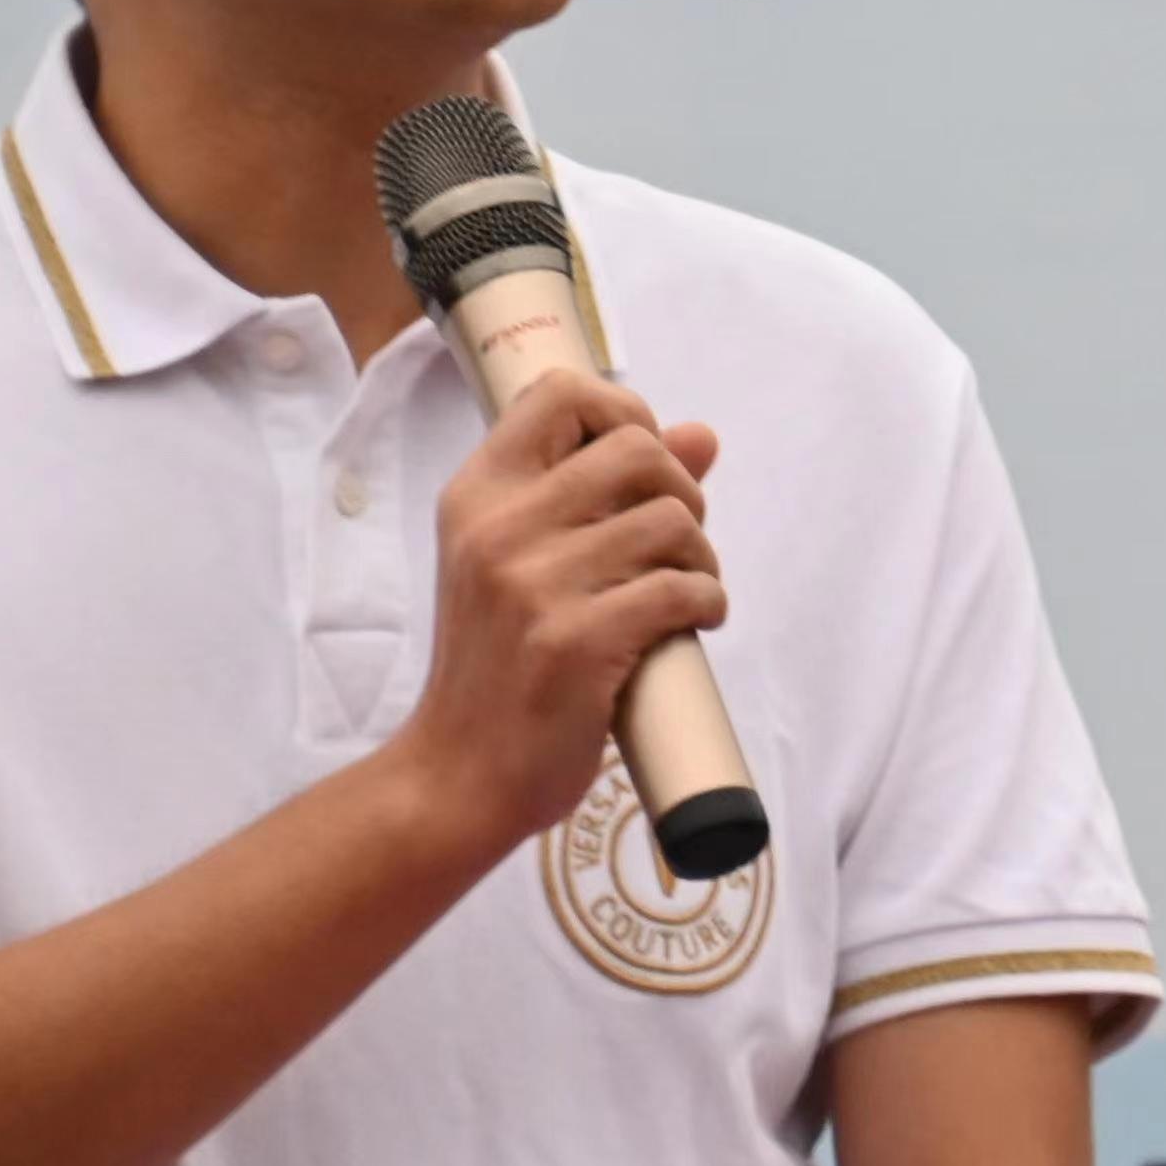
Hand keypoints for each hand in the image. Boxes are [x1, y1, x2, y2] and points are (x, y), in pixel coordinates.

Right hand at [398, 369, 726, 862]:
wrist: (457, 774)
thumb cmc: (495, 664)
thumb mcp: (517, 561)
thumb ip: (597, 492)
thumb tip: (701, 434)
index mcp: (477, 493)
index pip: (561, 391)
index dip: (624, 411)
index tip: (644, 466)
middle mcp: (498, 526)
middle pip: (635, 448)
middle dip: (681, 488)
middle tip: (677, 538)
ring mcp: (533, 584)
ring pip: (670, 520)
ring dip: (701, 555)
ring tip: (686, 588)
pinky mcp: (575, 643)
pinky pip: (680, 590)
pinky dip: (709, 602)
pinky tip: (696, 622)